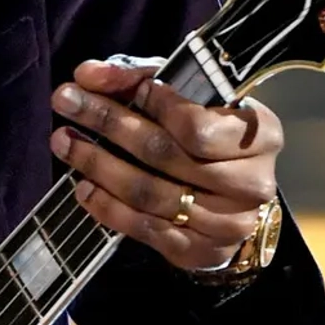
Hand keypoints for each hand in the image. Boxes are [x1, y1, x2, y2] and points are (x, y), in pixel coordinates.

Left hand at [49, 56, 282, 274]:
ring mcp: (229, 222)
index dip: (153, 105)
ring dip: (98, 166)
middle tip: (64, 102)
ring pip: (150, 193)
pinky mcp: (202, 252)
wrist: (231, 201)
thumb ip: (141, 78)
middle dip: (107, 123)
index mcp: (261, 134)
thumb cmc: (209, 134)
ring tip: (64, 143)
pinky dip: (108, 207)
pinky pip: (145, 228)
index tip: (110, 85)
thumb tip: (89, 73)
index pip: (197, 124)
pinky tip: (83, 187)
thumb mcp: (186, 96)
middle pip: (165, 154)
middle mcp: (252, 182)